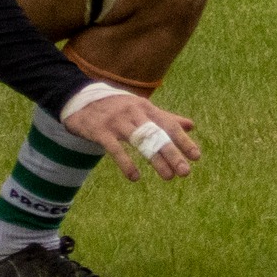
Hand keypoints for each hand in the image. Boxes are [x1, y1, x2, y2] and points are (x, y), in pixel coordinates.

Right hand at [60, 92, 198, 181]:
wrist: (81, 99)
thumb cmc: (117, 107)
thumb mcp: (142, 109)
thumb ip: (165, 117)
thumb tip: (191, 125)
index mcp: (145, 107)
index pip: (168, 124)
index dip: (182, 140)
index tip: (196, 156)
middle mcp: (133, 112)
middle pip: (156, 133)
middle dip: (172, 153)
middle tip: (185, 171)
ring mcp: (116, 121)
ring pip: (139, 141)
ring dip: (155, 159)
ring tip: (169, 177)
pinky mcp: (100, 130)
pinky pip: (114, 148)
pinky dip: (126, 163)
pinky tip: (135, 177)